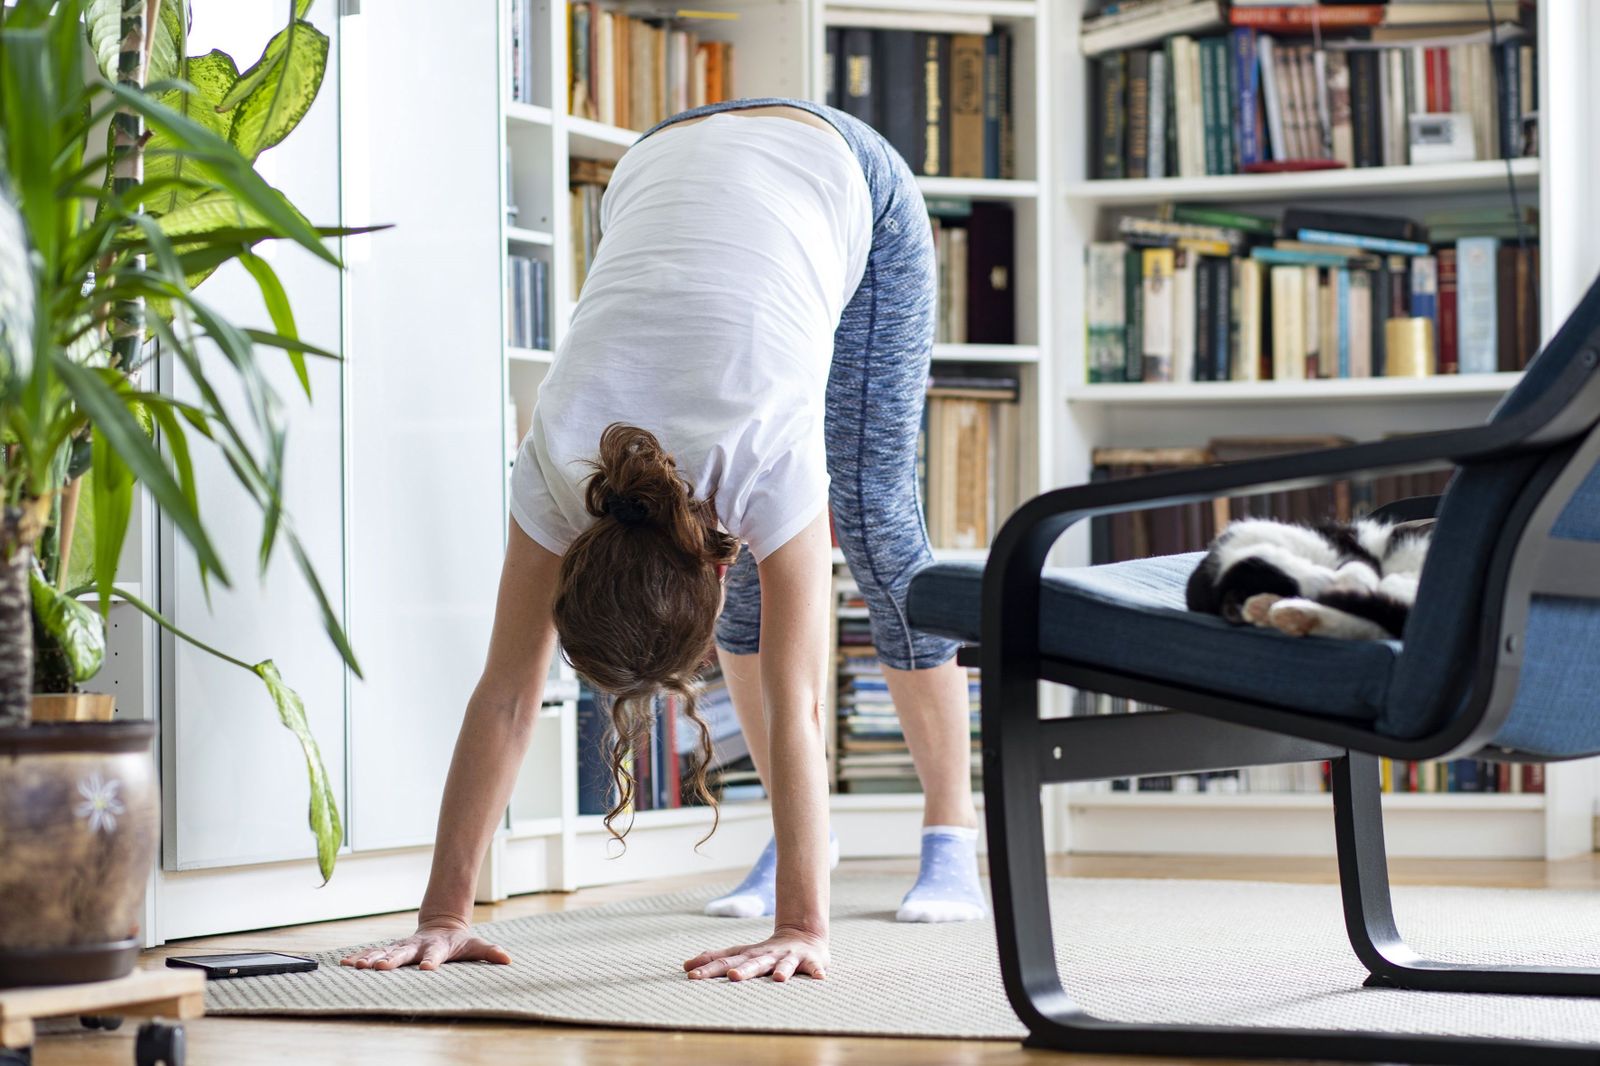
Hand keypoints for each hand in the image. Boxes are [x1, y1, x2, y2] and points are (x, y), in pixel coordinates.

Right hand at [339, 918, 511, 970]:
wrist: (443, 924)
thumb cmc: (460, 941)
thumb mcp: (475, 945)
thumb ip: (490, 952)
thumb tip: (508, 960)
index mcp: (438, 946)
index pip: (435, 954)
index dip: (432, 961)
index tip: (426, 969)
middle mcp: (417, 946)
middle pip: (404, 953)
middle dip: (392, 960)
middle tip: (379, 968)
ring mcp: (403, 946)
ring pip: (385, 951)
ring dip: (371, 958)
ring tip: (357, 966)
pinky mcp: (392, 948)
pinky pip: (374, 952)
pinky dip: (360, 956)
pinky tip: (345, 962)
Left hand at [683, 927, 828, 982]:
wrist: (804, 935)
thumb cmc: (767, 952)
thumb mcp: (742, 954)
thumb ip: (716, 960)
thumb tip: (685, 967)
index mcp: (751, 955)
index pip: (727, 960)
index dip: (710, 968)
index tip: (691, 976)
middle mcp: (768, 955)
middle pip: (754, 963)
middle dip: (744, 969)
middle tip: (733, 976)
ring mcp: (790, 958)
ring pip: (785, 965)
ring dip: (782, 971)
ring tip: (779, 980)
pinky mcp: (811, 961)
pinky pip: (814, 968)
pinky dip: (817, 972)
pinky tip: (821, 979)